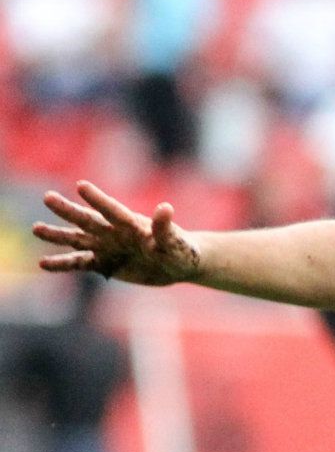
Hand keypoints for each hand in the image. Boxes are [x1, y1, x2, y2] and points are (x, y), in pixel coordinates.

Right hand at [34, 181, 202, 285]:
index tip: (81, 186)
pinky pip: (79, 263)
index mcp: (131, 223)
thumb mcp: (175, 241)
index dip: (98, 199)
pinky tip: (43, 264)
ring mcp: (106, 246)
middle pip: (88, 220)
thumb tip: (165, 208)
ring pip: (77, 239)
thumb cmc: (180, 249)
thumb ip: (165, 228)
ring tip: (36, 229)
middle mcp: (114, 231)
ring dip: (57, 235)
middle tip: (47, 198)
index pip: (112, 210)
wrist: (177, 265)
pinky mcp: (103, 263)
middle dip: (68, 210)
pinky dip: (62, 264)